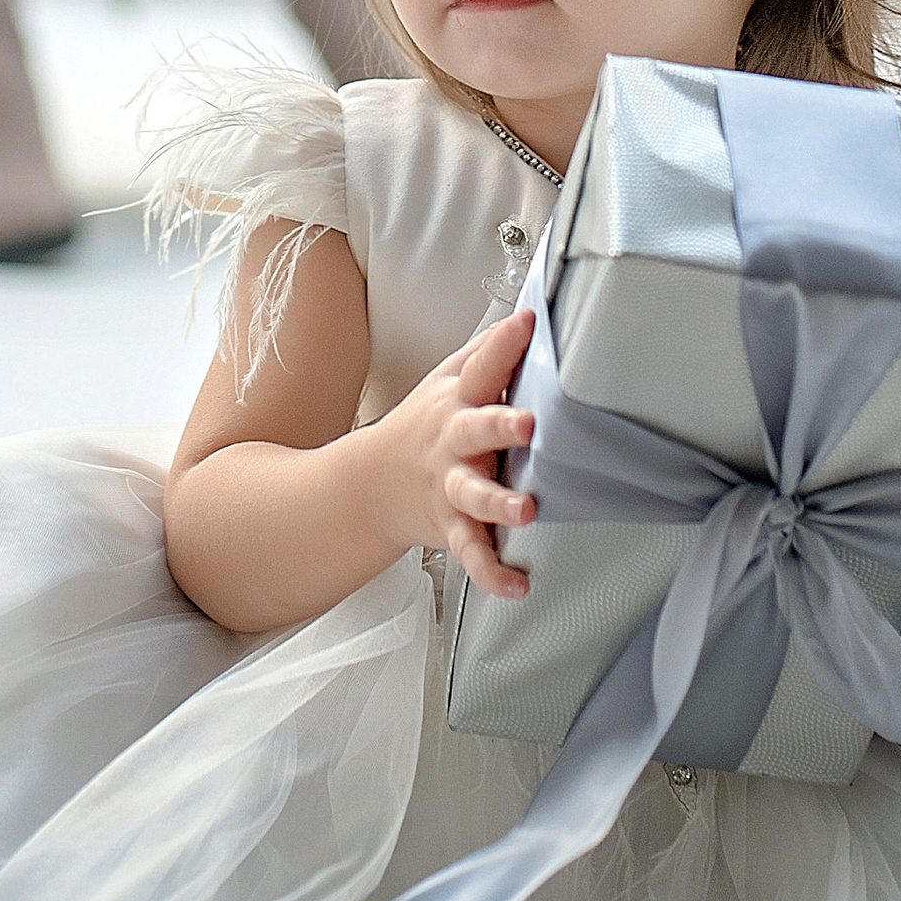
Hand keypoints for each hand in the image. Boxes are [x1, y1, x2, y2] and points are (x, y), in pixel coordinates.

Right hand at [370, 306, 537, 601]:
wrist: (371, 484)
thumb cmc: (425, 424)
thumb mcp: (447, 380)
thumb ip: (488, 352)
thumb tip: (527, 316)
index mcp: (457, 401)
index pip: (482, 365)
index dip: (505, 342)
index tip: (527, 323)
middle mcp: (453, 443)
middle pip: (476, 430)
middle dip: (501, 427)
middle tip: (528, 426)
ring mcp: (450, 487)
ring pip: (474, 496)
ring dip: (499, 504)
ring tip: (525, 511)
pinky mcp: (451, 528)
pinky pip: (472, 553)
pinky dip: (492, 573)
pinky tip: (517, 584)